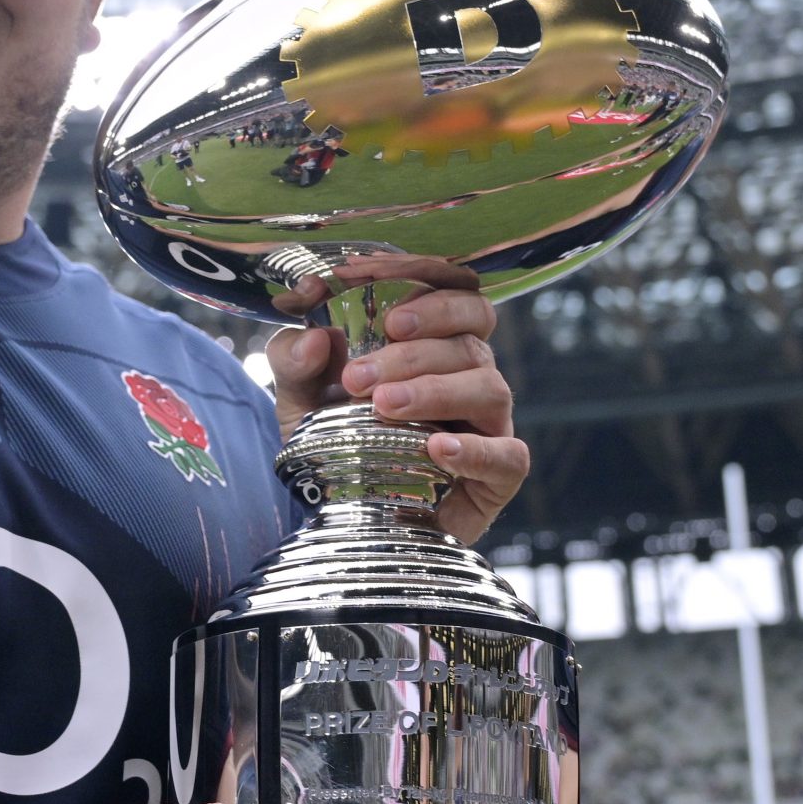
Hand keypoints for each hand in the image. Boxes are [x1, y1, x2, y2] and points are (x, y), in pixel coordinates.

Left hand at [266, 274, 528, 545]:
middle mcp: (470, 377)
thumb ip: (295, 360)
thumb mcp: (300, 397)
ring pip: (488, 387)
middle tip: (358, 375)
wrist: (346, 515)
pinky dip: (475, 450)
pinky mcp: (499, 476)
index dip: (425, 287)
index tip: (375, 298)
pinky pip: (507, 455)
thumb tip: (313, 338)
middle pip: (469, 339)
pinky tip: (436, 448)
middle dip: (412, 350)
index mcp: (437, 344)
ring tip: (382, 406)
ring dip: (433, 391)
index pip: (456, 295)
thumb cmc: (336, 442)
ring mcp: (490, 425)